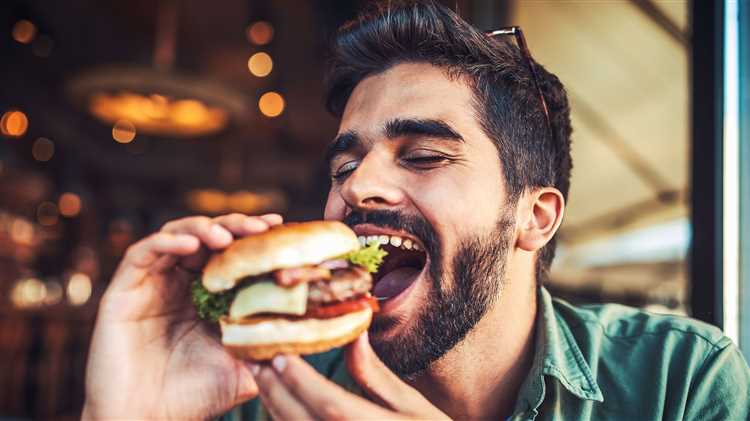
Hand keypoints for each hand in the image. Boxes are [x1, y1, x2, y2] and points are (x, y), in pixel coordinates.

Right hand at [83, 213, 282, 420]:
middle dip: (235, 227)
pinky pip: (143, 252)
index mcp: (205, 295)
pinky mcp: (123, 289)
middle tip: (260, 228)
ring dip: (203, 229)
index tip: (280, 227)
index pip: (231, 253)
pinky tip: (191, 245)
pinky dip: (167, 242)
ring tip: (227, 237)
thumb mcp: (240, 368)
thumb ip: (265, 348)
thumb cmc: (191, 398)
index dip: (253, 238)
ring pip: (176, 235)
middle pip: (207, 236)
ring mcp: (150, 284)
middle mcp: (178, 283)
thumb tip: (304, 335)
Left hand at [254, 332, 449, 419]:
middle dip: (276, 390)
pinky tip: (278, 405)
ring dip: (273, 407)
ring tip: (263, 378)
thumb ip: (377, 375)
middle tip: (255, 360)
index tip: (280, 355)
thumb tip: (354, 332)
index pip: (331, 405)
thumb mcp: (414, 406)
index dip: (301, 381)